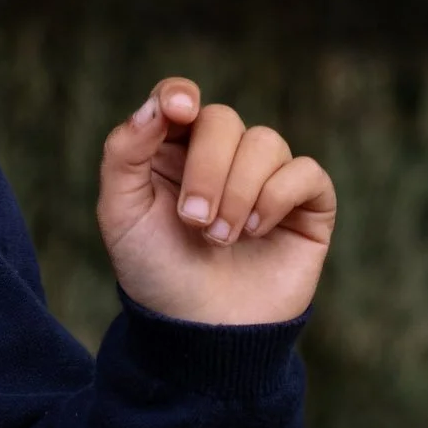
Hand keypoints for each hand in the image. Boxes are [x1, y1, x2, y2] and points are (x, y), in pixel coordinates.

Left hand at [97, 78, 336, 325]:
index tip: (179, 110)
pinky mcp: (305, 206)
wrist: (200, 332)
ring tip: (219, 238)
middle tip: (193, 221)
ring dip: (239, 191)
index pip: (179, 97)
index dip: (179, 95)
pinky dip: (278, 197)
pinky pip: (306, 172)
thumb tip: (158, 104)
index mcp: (170, 149)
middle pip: (222, 120)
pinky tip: (255, 232)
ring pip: (265, 141)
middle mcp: (219, 155)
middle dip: (206, 169)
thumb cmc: (155, 269)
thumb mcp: (121, 211)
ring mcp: (265, 178)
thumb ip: (126, 151)